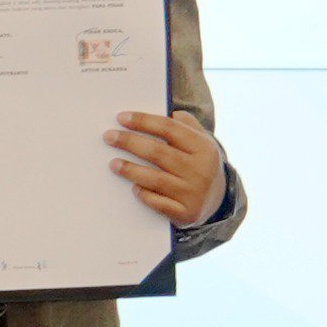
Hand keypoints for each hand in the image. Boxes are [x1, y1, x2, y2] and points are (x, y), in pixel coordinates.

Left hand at [105, 110, 226, 226]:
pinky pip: (158, 203)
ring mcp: (193, 194)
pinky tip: (133, 187)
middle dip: (129, 142)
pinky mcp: (185, 213)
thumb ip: (185, 123)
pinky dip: (143, 194)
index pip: (169, 128)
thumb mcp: (200, 140)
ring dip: (130, 170)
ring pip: (154, 179)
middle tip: (109, 137)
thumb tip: (165, 112)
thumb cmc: (198, 163)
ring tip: (113, 163)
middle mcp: (200, 170)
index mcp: (204, 147)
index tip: (121, 118)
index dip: (143, 121)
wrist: (217, 199)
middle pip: (157, 152)